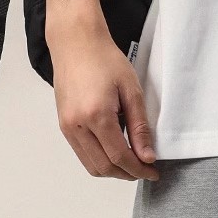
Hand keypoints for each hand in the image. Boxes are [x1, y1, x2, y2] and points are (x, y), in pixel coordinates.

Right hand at [48, 20, 159, 181]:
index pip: (119, 156)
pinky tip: (115, 152)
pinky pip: (82, 154)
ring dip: (112, 171)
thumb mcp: (131, 88)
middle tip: (146, 170)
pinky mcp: (63, 126)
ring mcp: (67, 128)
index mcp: (96, 115)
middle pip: (103, 166)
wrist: (77, 44)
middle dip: (126, 174)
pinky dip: (99, 160)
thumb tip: (147, 156)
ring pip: (91, 165)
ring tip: (132, 164)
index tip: (153, 172)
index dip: (138, 169)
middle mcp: (77, 126)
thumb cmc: (105, 59)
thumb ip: (139, 125)